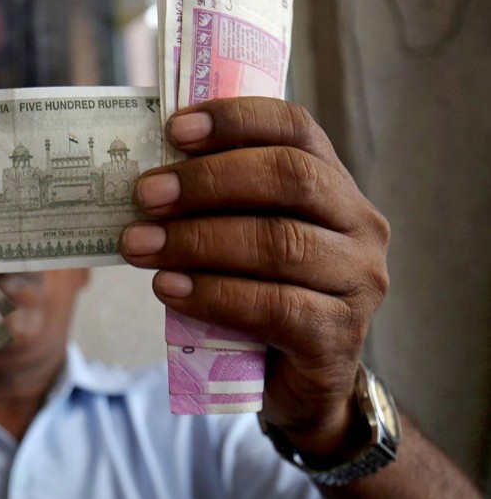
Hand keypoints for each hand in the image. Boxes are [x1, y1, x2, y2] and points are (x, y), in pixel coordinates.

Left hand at [120, 98, 390, 460]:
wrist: (296, 378)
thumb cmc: (259, 290)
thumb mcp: (242, 235)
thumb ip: (216, 202)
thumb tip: (144, 176)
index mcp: (334, 184)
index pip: (295, 128)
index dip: (235, 120)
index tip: (174, 129)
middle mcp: (359, 224)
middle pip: (289, 178)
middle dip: (208, 181)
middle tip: (145, 194)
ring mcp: (358, 281)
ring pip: (278, 244)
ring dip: (197, 240)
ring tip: (139, 245)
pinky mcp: (339, 336)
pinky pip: (273, 307)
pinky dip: (212, 294)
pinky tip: (167, 288)